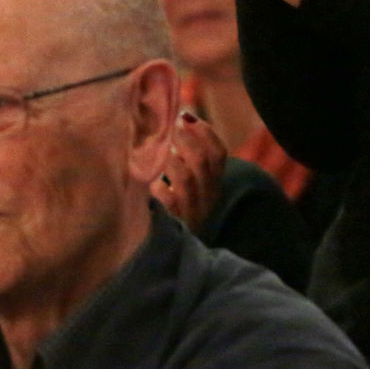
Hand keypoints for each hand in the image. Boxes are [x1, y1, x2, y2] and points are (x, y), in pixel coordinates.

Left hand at [151, 112, 227, 232]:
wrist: (174, 253)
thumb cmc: (178, 204)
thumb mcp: (191, 181)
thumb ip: (187, 154)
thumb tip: (176, 115)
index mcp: (215, 183)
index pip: (220, 154)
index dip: (205, 132)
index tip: (185, 116)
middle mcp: (208, 197)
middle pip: (203, 162)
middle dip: (184, 139)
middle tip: (167, 127)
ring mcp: (192, 211)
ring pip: (187, 179)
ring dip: (170, 160)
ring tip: (156, 150)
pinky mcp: (175, 224)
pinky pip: (167, 200)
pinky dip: (157, 186)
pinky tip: (149, 182)